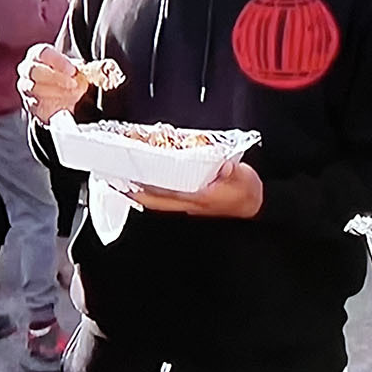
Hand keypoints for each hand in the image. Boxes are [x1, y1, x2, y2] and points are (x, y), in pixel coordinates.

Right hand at [17, 44, 87, 123]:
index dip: (58, 61)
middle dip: (56, 77)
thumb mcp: (74, 68)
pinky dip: (53, 105)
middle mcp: (27, 69)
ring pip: (34, 88)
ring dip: (56, 92)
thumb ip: (81, 67)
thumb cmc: (66, 75)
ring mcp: (26, 87)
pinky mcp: (29, 104)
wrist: (59, 95)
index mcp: (37, 54)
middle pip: (35, 70)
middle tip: (73, 83)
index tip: (73, 71)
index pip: (42, 53)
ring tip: (74, 94)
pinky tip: (66, 105)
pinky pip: (37, 105)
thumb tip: (102, 69)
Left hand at [133, 161, 262, 218]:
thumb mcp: (243, 179)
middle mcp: (189, 204)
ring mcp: (187, 204)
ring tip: (126, 178)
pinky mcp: (190, 200)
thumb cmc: (246, 192)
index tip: (129, 181)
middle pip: (154, 201)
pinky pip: (165, 196)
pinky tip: (147, 179)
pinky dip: (153, 189)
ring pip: (157, 200)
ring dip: (141, 190)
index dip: (146, 189)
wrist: (254, 205)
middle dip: (134, 191)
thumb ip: (233, 172)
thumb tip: (225, 166)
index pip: (166, 196)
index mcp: (198, 198)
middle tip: (117, 179)